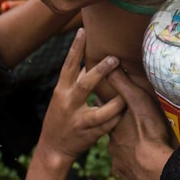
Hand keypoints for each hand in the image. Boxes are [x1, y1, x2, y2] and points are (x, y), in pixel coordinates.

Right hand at [37, 29, 125, 163]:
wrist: (52, 149)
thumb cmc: (60, 117)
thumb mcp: (62, 96)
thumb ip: (75, 80)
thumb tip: (88, 60)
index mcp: (61, 91)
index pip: (68, 66)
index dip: (75, 48)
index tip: (83, 31)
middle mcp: (68, 104)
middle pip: (85, 85)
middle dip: (100, 71)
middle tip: (115, 58)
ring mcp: (79, 121)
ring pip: (101, 110)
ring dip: (116, 101)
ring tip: (127, 92)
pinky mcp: (89, 134)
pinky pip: (109, 124)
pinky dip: (118, 116)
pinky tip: (126, 110)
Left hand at [106, 67, 174, 179]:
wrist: (154, 166)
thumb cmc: (148, 131)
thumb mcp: (138, 101)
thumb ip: (124, 86)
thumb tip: (110, 68)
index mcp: (114, 124)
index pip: (106, 113)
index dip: (109, 108)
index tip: (113, 104)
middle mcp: (112, 143)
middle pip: (113, 134)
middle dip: (118, 130)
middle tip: (129, 127)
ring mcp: (118, 160)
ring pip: (120, 153)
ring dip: (127, 149)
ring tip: (140, 145)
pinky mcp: (126, 175)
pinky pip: (127, 170)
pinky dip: (132, 166)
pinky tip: (140, 162)